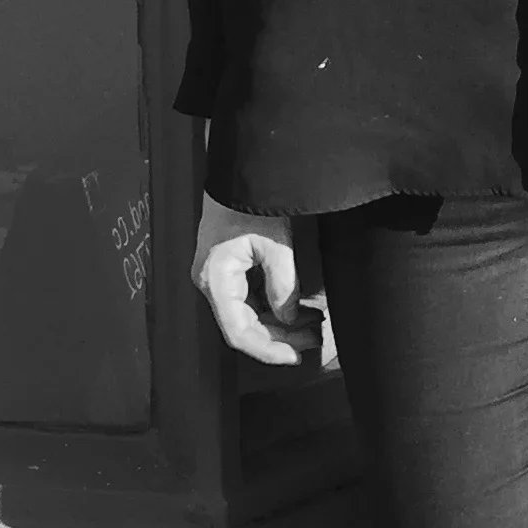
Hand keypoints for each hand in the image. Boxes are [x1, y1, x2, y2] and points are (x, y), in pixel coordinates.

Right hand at [189, 190, 313, 366]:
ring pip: (249, 316)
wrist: (244, 171)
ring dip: (280, 325)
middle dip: (280, 337)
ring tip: (314, 325)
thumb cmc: (254, 201)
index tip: (295, 357)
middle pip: (244, 326)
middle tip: (316, 339)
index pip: (238, 332)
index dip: (266, 350)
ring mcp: (220, 277)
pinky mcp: (231, 270)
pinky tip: (301, 311)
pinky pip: (251, 300)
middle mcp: (211, 283)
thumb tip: (288, 318)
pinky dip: (275, 308)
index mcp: (215, 279)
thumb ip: (283, 285)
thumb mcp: (276, 242)